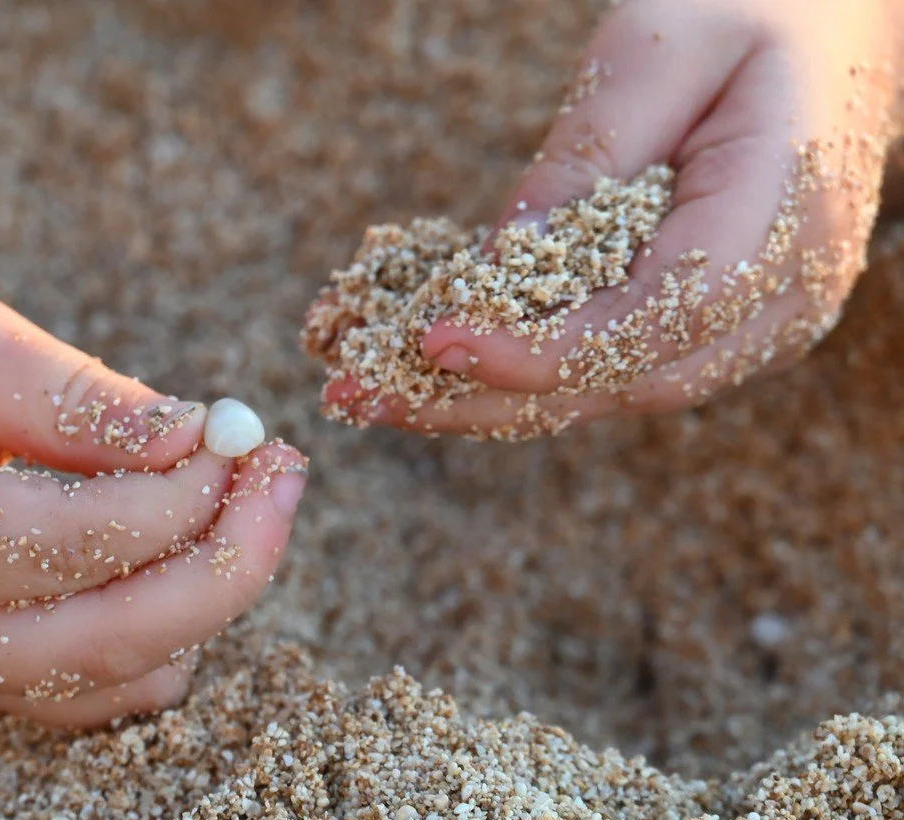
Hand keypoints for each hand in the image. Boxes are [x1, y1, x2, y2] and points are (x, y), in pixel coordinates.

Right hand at [0, 271, 307, 727]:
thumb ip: (64, 395)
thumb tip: (193, 441)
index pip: (74, 543)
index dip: (180, 494)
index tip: (237, 432)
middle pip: (111, 639)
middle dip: (228, 563)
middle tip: (285, 475)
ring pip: (119, 679)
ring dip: (206, 597)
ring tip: (243, 495)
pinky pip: (103, 690)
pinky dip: (167, 630)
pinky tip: (183, 546)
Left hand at [335, 0, 901, 437]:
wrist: (836, 19)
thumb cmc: (754, 6)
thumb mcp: (662, 46)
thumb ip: (588, 156)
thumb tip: (494, 268)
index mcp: (786, 219)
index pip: (658, 318)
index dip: (542, 349)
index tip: (437, 341)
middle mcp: (782, 298)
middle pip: (619, 381)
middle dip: (481, 397)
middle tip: (361, 393)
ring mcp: (754, 325)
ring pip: (606, 391)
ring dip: (484, 401)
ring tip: (371, 392)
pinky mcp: (711, 325)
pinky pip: (610, 367)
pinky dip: (520, 374)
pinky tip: (435, 370)